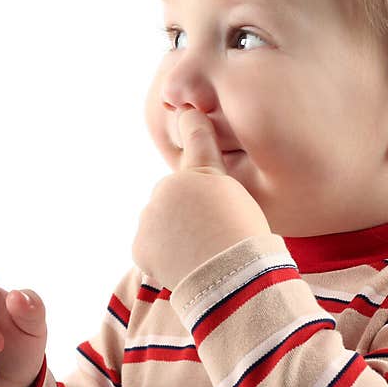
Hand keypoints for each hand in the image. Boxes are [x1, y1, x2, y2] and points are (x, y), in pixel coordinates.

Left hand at [132, 107, 270, 289]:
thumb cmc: (247, 240)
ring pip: (160, 222)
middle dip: (186, 211)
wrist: (231, 278)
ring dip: (174, 235)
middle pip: (174, 196)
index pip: (197, 140)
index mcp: (201, 173)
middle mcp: (169, 187)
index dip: (192, 123)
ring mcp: (150, 216)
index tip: (187, 108)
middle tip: (214, 233)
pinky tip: (186, 266)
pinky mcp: (140, 244)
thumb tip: (201, 162)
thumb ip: (217, 179)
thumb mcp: (243, 199)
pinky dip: (163, 258)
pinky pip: (151, 249)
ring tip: (203, 253)